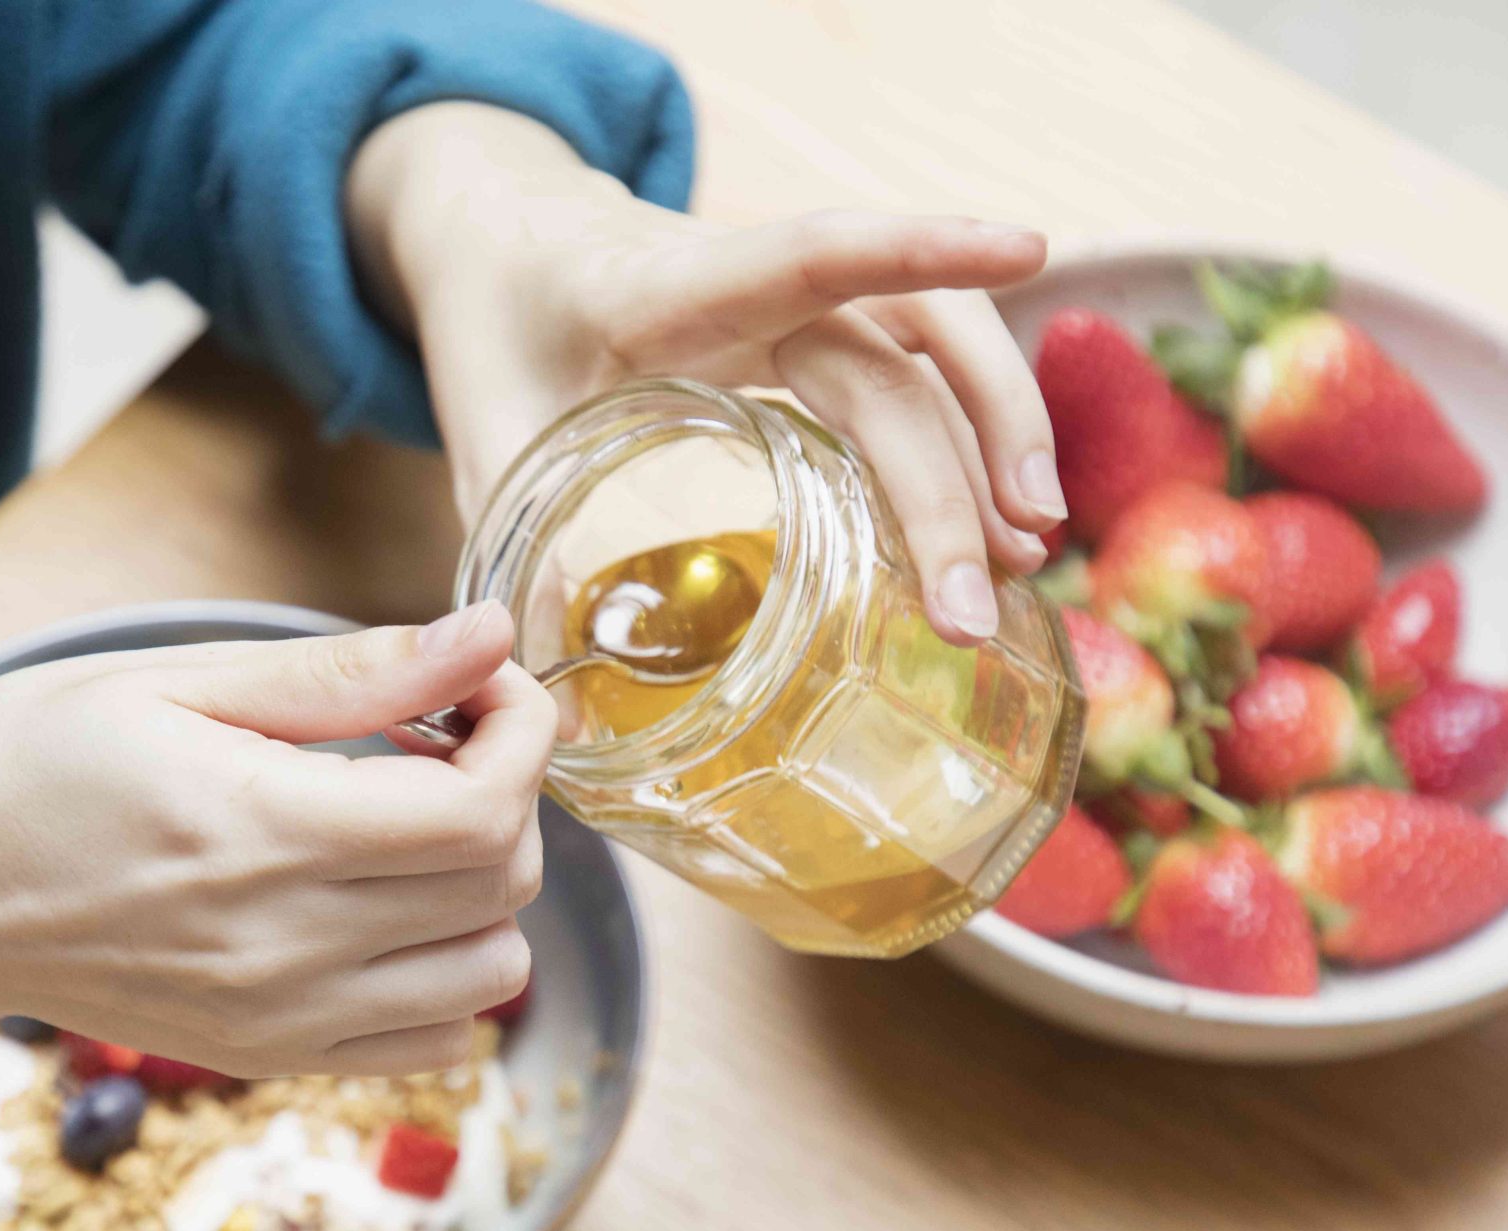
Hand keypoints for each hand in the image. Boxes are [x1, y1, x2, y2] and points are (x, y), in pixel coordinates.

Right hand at [0, 608, 548, 1188]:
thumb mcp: (177, 681)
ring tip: (409, 824)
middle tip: (439, 737)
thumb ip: (345, 673)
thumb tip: (485, 637)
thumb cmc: (33, 761)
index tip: (486, 682)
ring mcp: (281, 1018)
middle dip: (508, 793)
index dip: (523, 733)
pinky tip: (384, 907)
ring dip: (486, 889)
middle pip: (500, 886)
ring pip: (490, 973)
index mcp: (259, 829)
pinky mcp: (272, 1058)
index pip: (481, 810)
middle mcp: (282, 944)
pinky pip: (434, 1043)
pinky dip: (448, 975)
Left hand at [348, 104, 1065, 645]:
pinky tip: (985, 534)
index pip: (810, 254)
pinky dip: (954, 450)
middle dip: (950, 476)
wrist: (505, 242)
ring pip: (925, 355)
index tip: (1027, 248)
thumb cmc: (495, 329)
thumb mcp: (480, 432)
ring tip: (1027, 563)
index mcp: (663, 286)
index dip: (916, 247)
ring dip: (988, 450)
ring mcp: (790, 304)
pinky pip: (905, 378)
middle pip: (890, 354)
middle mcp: (751, 282)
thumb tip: (554, 712)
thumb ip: (512, 550)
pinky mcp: (807, 334)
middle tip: (977, 606)